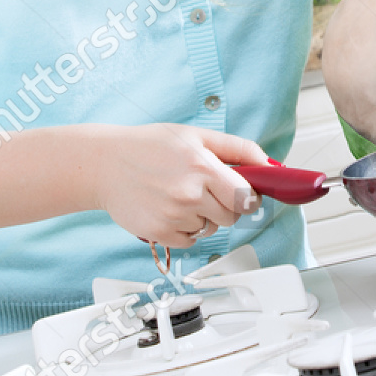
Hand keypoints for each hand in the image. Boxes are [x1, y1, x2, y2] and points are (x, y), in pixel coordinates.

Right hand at [89, 123, 269, 247]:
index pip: (247, 198)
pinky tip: (170, 208)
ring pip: (210, 228)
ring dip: (204, 217)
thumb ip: (238, 148)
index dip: (250, 197)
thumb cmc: (151, 145)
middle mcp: (190, 194)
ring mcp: (174, 216)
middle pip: (231, 217)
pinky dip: (185, 229)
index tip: (245, 194)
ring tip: (181, 195)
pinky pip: (190, 240)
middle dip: (226, 206)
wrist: (105, 163)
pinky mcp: (159, 233)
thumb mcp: (197, 135)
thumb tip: (270, 164)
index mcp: (203, 167)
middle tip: (207, 190)